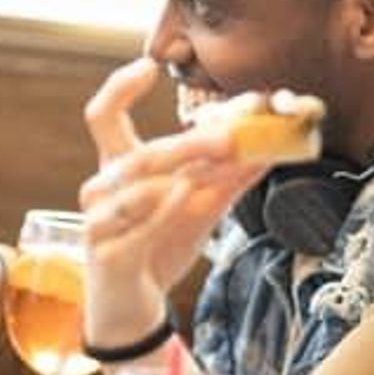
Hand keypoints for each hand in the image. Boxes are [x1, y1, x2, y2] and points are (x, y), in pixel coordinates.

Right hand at [78, 59, 265, 346]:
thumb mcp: (198, 208)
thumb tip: (274, 141)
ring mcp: (99, 221)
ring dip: (183, 168)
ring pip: (136, 185)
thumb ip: (230, 175)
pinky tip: (187, 194)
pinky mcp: (106, 254)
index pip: (103, 117)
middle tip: (234, 131)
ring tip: (226, 154)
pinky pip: (135, 226)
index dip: (119, 89)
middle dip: (189, 140)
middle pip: (139, 152)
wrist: (130, 309)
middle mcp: (101, 189)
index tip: (148, 66)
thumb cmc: (156, 248)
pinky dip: (163, 209)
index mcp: (118, 170)